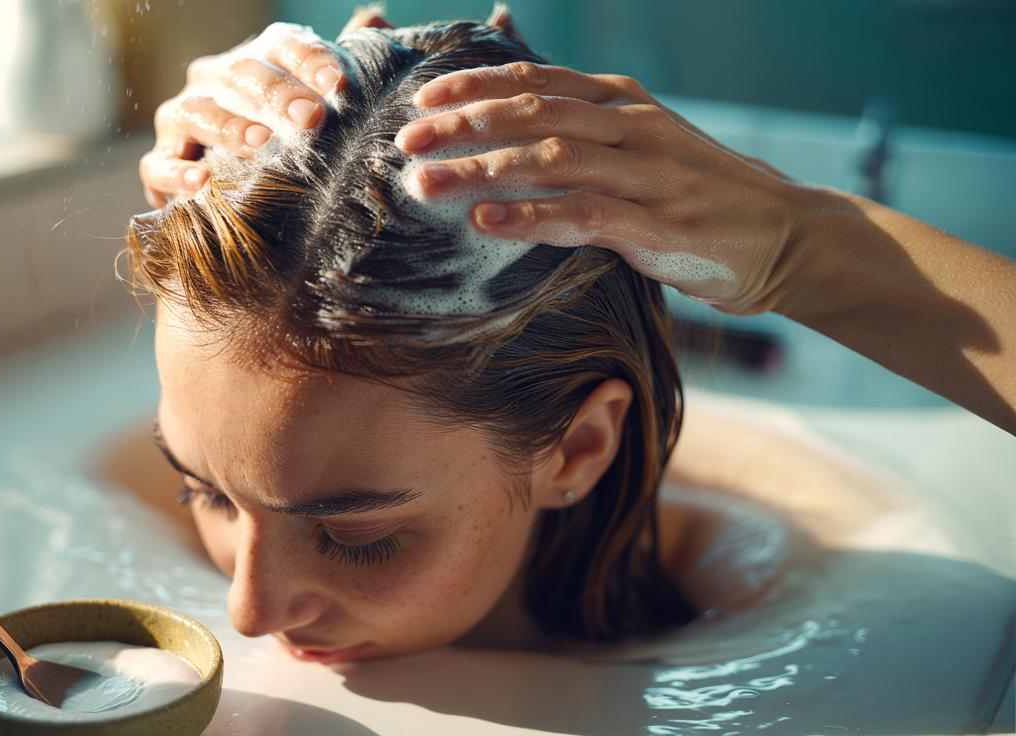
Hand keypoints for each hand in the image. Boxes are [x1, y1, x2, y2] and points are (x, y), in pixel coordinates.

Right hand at [140, 23, 342, 207]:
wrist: (242, 196)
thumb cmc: (290, 142)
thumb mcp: (321, 105)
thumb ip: (346, 66)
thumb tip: (377, 16)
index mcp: (257, 59)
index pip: (282, 44)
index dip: (310, 59)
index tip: (339, 82)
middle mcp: (214, 79)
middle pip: (242, 75)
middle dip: (278, 94)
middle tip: (311, 117)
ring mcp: (181, 117)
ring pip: (197, 112)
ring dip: (230, 127)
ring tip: (262, 145)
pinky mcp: (161, 162)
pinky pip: (159, 163)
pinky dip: (177, 172)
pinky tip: (202, 182)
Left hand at [394, 64, 814, 314]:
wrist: (788, 234)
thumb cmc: (703, 194)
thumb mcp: (645, 147)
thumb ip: (587, 137)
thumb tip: (511, 142)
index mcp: (623, 103)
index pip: (537, 81)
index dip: (475, 86)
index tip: (423, 100)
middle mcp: (632, 127)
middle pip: (532, 112)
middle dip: (462, 123)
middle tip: (405, 140)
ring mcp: (646, 174)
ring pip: (549, 158)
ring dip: (480, 168)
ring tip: (424, 182)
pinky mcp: (658, 225)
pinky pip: (583, 215)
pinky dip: (530, 216)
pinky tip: (486, 221)